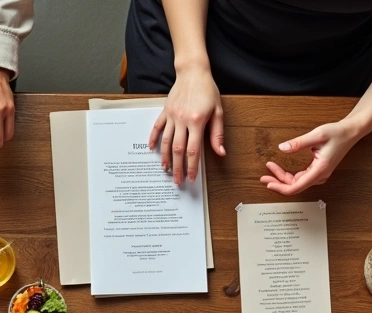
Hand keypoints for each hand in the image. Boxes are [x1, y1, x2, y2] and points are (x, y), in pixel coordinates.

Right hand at [150, 67, 224, 184]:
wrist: (193, 72)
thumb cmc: (208, 90)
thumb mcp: (218, 111)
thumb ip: (217, 134)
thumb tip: (220, 152)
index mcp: (197, 122)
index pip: (193, 150)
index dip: (192, 166)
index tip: (191, 178)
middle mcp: (182, 120)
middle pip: (178, 150)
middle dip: (178, 167)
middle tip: (177, 181)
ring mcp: (172, 116)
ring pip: (166, 141)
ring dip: (166, 157)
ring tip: (166, 170)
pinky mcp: (165, 111)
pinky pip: (157, 127)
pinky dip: (153, 139)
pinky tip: (152, 150)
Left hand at [261, 120, 363, 195]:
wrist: (350, 132)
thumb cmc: (337, 133)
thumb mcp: (317, 135)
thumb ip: (298, 142)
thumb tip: (282, 148)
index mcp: (320, 170)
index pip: (296, 187)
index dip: (280, 187)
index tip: (268, 183)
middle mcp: (320, 175)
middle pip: (294, 186)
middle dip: (278, 182)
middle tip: (263, 177)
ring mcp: (319, 174)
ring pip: (297, 182)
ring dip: (282, 178)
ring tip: (270, 171)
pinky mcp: (317, 170)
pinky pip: (300, 177)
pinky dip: (289, 175)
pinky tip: (280, 170)